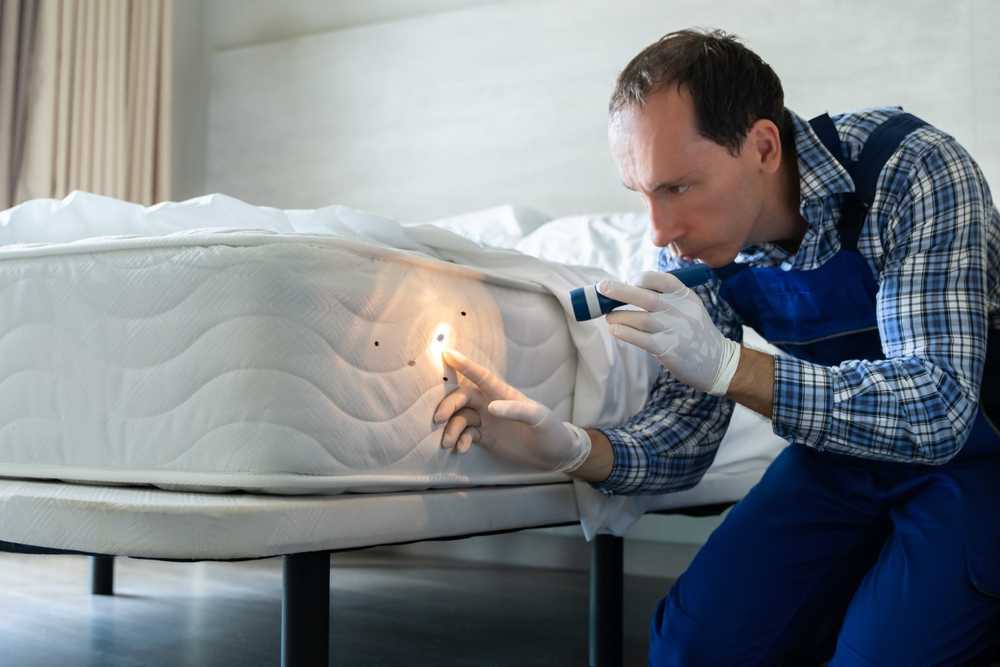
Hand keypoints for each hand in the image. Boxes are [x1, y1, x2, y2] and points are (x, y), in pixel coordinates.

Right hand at [434, 349, 591, 472]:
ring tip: (448, 444)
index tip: (446, 353)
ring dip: (451, 429)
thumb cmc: (551, 431)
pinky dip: (460, 440)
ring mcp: (488, 421)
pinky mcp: (486, 437)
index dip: (464, 364)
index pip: (481, 376)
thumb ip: (516, 410)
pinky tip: (461, 449)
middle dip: (448, 405)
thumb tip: (490, 407)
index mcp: (504, 393)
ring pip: (461, 418)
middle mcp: (492, 403)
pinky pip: (466, 435)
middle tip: (437, 419)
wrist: (555, 456)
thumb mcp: (539, 418)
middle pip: (463, 398)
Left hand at [599, 271, 740, 395]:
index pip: (663, 280)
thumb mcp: (688, 307)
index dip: (643, 278)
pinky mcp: (668, 350)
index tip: (630, 280)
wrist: (717, 362)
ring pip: (640, 319)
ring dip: (619, 316)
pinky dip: (625, 332)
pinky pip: (641, 339)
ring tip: (609, 317)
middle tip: (601, 287)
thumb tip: (626, 289)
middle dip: (620, 291)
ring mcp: (675, 331)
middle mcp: (681, 311)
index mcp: (686, 297)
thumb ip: (665, 298)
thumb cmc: (694, 332)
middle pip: (647, 297)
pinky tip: (615, 329)